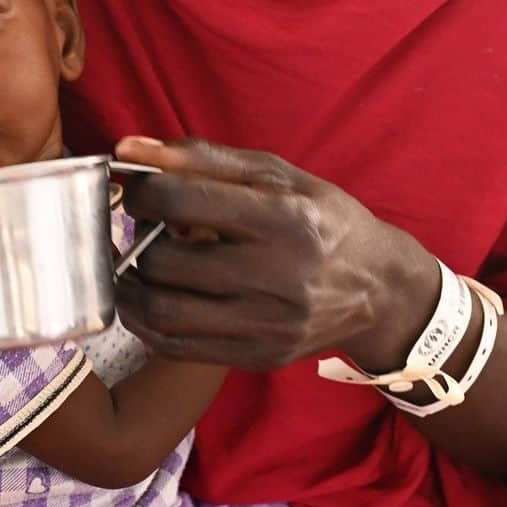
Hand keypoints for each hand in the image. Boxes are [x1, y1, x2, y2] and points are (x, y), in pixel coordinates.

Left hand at [113, 136, 438, 370]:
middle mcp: (279, 275)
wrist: (379, 288)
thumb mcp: (274, 174)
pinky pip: (177, 346)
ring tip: (132, 264)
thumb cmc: (321, 218)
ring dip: (130, 286)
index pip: (184, 201)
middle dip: (137, 240)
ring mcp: (268, 324)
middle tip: (138, 228)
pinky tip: (146, 298)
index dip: (143, 192)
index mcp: (284, 218)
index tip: (140, 191)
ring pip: (164, 312)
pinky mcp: (258, 356)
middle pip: (167, 261)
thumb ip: (200, 158)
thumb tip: (127, 150)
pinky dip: (145, 322)